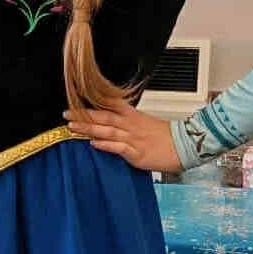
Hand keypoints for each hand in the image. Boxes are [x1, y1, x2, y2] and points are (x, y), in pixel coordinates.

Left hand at [66, 99, 181, 173]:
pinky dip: (105, 145)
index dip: (92, 103)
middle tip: (66, 114)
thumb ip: (128, 121)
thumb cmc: (167, 136)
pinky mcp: (137, 153)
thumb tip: (111, 123)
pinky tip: (93, 144)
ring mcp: (133, 139)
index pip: (110, 105)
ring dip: (88, 128)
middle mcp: (131, 125)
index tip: (76, 99)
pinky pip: (118, 147)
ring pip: (107, 131)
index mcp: (133, 115)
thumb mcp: (146, 123)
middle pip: (103, 117)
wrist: (186, 145)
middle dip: (83, 115)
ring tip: (72, 127)